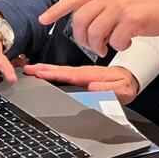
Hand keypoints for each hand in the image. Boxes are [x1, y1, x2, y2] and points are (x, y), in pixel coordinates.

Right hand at [23, 63, 139, 103]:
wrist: (130, 79)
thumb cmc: (126, 85)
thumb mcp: (122, 89)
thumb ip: (109, 88)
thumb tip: (93, 87)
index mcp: (91, 75)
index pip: (69, 74)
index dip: (53, 73)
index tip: (40, 72)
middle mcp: (84, 73)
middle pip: (60, 70)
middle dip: (43, 69)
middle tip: (28, 68)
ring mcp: (82, 73)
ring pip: (60, 71)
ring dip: (45, 69)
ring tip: (31, 69)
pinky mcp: (81, 76)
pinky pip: (65, 73)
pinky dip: (53, 72)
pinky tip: (45, 73)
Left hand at [38, 0, 158, 56]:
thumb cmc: (145, 2)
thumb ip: (100, 4)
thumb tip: (84, 20)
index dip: (56, 10)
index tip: (44, 20)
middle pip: (80, 21)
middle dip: (81, 38)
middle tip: (91, 46)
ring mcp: (119, 8)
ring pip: (94, 32)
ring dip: (98, 45)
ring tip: (107, 47)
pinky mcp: (131, 20)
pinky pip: (115, 40)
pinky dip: (119, 46)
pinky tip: (126, 42)